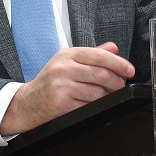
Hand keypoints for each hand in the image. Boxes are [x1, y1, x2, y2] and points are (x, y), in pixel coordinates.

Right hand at [0, 42, 133, 135]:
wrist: (26, 104)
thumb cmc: (49, 84)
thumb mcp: (67, 63)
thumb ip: (91, 55)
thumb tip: (113, 49)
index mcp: (67, 55)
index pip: (99, 55)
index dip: (119, 64)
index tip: (129, 70)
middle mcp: (63, 67)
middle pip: (102, 74)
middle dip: (117, 82)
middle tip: (120, 86)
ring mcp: (61, 85)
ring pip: (98, 91)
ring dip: (108, 96)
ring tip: (107, 97)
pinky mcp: (61, 102)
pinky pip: (89, 104)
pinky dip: (95, 106)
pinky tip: (92, 104)